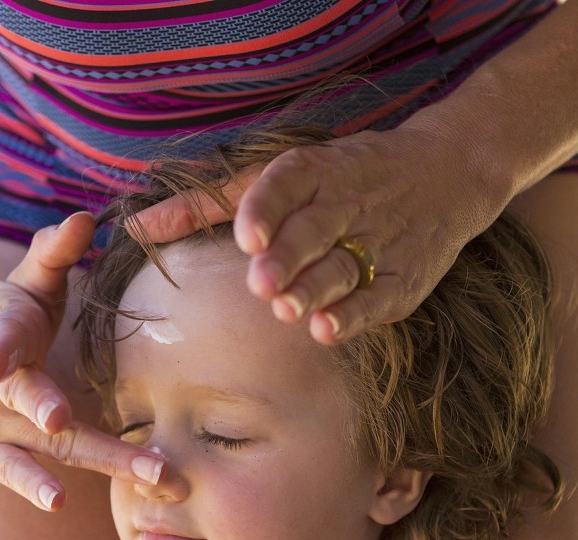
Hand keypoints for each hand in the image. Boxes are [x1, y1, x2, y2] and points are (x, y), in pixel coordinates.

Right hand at [0, 211, 165, 509]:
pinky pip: (14, 473)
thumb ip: (53, 253)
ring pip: (47, 448)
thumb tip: (86, 217)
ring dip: (102, 462)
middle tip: (107, 438)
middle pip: (35, 404)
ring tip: (148, 475)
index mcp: (1, 336)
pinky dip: (33, 487)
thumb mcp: (22, 283)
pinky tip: (58, 502)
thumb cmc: (0, 320)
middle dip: (68, 421)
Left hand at [132, 119, 507, 342]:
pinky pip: (376, 298)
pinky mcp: (402, 279)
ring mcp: (379, 242)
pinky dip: (353, 315)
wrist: (444, 176)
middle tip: (261, 283)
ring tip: (287, 310)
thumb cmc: (339, 179)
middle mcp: (346, 203)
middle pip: (314, 230)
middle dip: (288, 256)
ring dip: (315, 289)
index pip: (287, 183)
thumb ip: (202, 206)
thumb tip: (132, 229)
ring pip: (343, 267)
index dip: (267, 209)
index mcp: (313, 170)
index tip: (246, 236)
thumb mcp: (273, 177)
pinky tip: (325, 330)